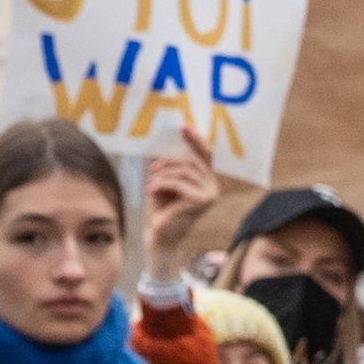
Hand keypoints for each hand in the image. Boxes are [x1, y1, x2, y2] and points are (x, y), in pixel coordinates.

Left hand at [140, 147, 220, 288]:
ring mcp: (210, 194)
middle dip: (169, 161)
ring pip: (185, 171)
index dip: (195, 139)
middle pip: (192, 160)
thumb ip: (172, 168)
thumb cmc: (162, 211)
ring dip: (164, 174)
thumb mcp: (166, 184)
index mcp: (206, 181)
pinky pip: (180, 183)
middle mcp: (212, 187)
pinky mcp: (202, 201)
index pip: (206, 154)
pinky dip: (162, 184)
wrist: (160, 237)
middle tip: (152, 169)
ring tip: (151, 183)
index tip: (182, 126)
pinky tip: (151, 190)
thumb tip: (168, 147)